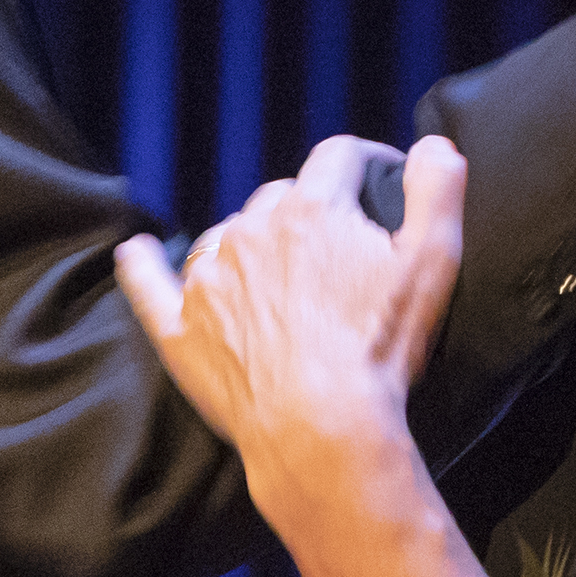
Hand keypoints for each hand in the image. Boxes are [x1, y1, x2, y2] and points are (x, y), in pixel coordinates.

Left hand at [117, 137, 466, 513]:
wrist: (322, 431)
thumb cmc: (380, 349)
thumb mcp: (434, 260)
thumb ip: (438, 188)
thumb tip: (434, 145)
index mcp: (311, 207)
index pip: (339, 156)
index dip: (367, 162)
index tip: (384, 182)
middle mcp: (251, 230)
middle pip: (283, 197)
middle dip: (312, 214)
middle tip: (341, 262)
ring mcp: (209, 279)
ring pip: (229, 237)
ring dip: (253, 247)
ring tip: (284, 287)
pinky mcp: (180, 327)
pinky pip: (151, 283)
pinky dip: (144, 265)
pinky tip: (137, 251)